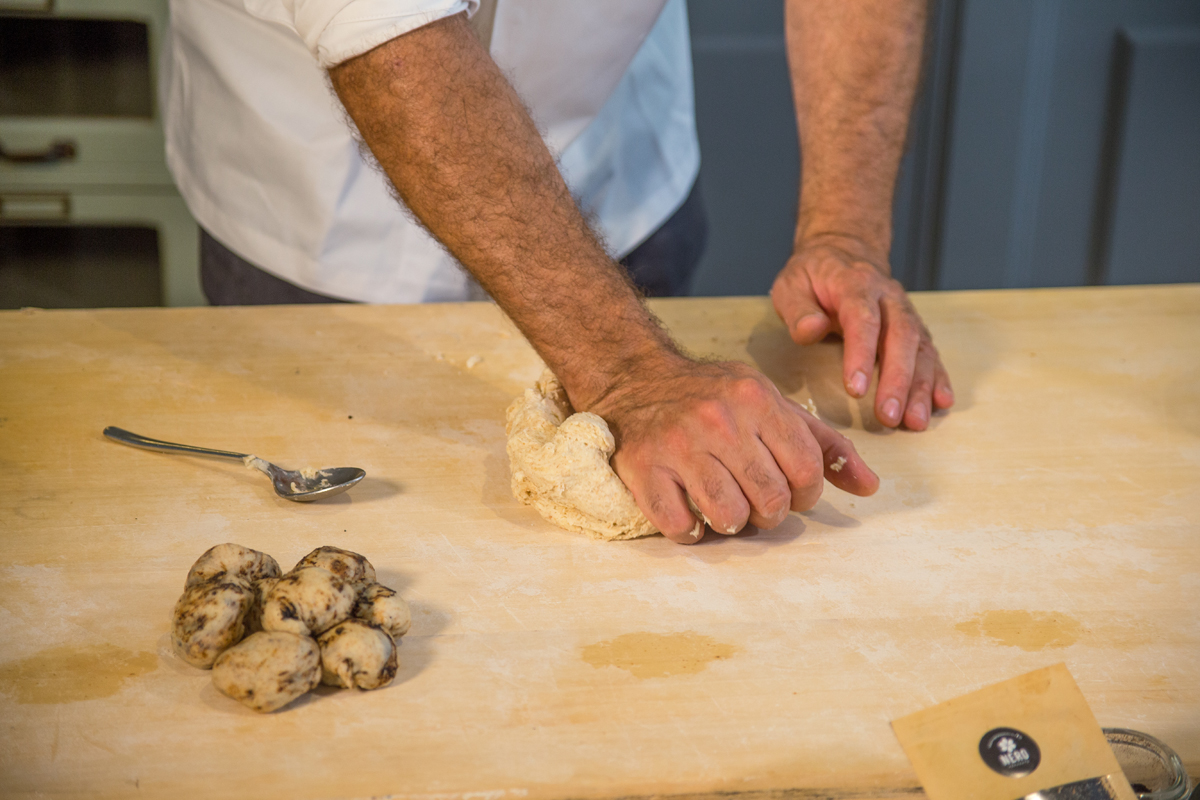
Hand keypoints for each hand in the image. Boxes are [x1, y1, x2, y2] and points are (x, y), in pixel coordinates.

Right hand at [589, 356, 878, 543]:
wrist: (637, 379)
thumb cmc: (715, 396)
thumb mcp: (772, 404)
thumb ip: (822, 443)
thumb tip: (868, 486)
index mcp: (757, 400)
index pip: (806, 470)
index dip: (805, 494)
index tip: (790, 490)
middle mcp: (719, 420)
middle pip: (771, 499)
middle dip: (770, 513)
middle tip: (757, 503)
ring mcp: (677, 446)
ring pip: (728, 517)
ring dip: (732, 524)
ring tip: (725, 508)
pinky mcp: (643, 469)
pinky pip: (680, 526)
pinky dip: (690, 531)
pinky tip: (690, 511)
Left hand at [770, 234, 953, 429]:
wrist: (844, 251)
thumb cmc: (813, 276)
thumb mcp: (791, 285)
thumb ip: (798, 310)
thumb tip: (811, 330)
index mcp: (855, 284)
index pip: (863, 320)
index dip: (861, 355)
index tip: (856, 389)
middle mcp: (888, 297)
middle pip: (901, 337)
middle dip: (897, 380)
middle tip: (889, 417)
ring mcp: (905, 311)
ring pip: (920, 348)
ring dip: (920, 387)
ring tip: (915, 421)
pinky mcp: (914, 327)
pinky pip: (930, 352)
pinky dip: (937, 378)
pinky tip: (941, 402)